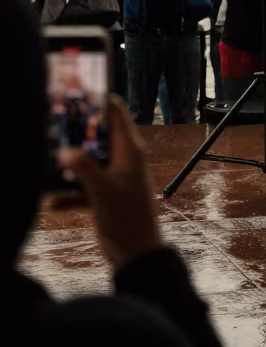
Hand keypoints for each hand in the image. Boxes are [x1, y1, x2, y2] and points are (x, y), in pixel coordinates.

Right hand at [60, 96, 161, 272]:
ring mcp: (112, 177)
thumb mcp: (103, 189)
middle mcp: (121, 159)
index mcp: (129, 149)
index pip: (116, 113)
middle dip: (76, 134)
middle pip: (96, 136)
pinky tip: (53, 202)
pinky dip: (68, 193)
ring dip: (69, 166)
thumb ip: (84, 167)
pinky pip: (82, 188)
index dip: (99, 101)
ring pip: (86, 162)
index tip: (77, 94)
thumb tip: (64, 150)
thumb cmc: (128, 217)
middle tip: (54, 129)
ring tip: (49, 164)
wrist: (136, 252)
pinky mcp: (103, 195)